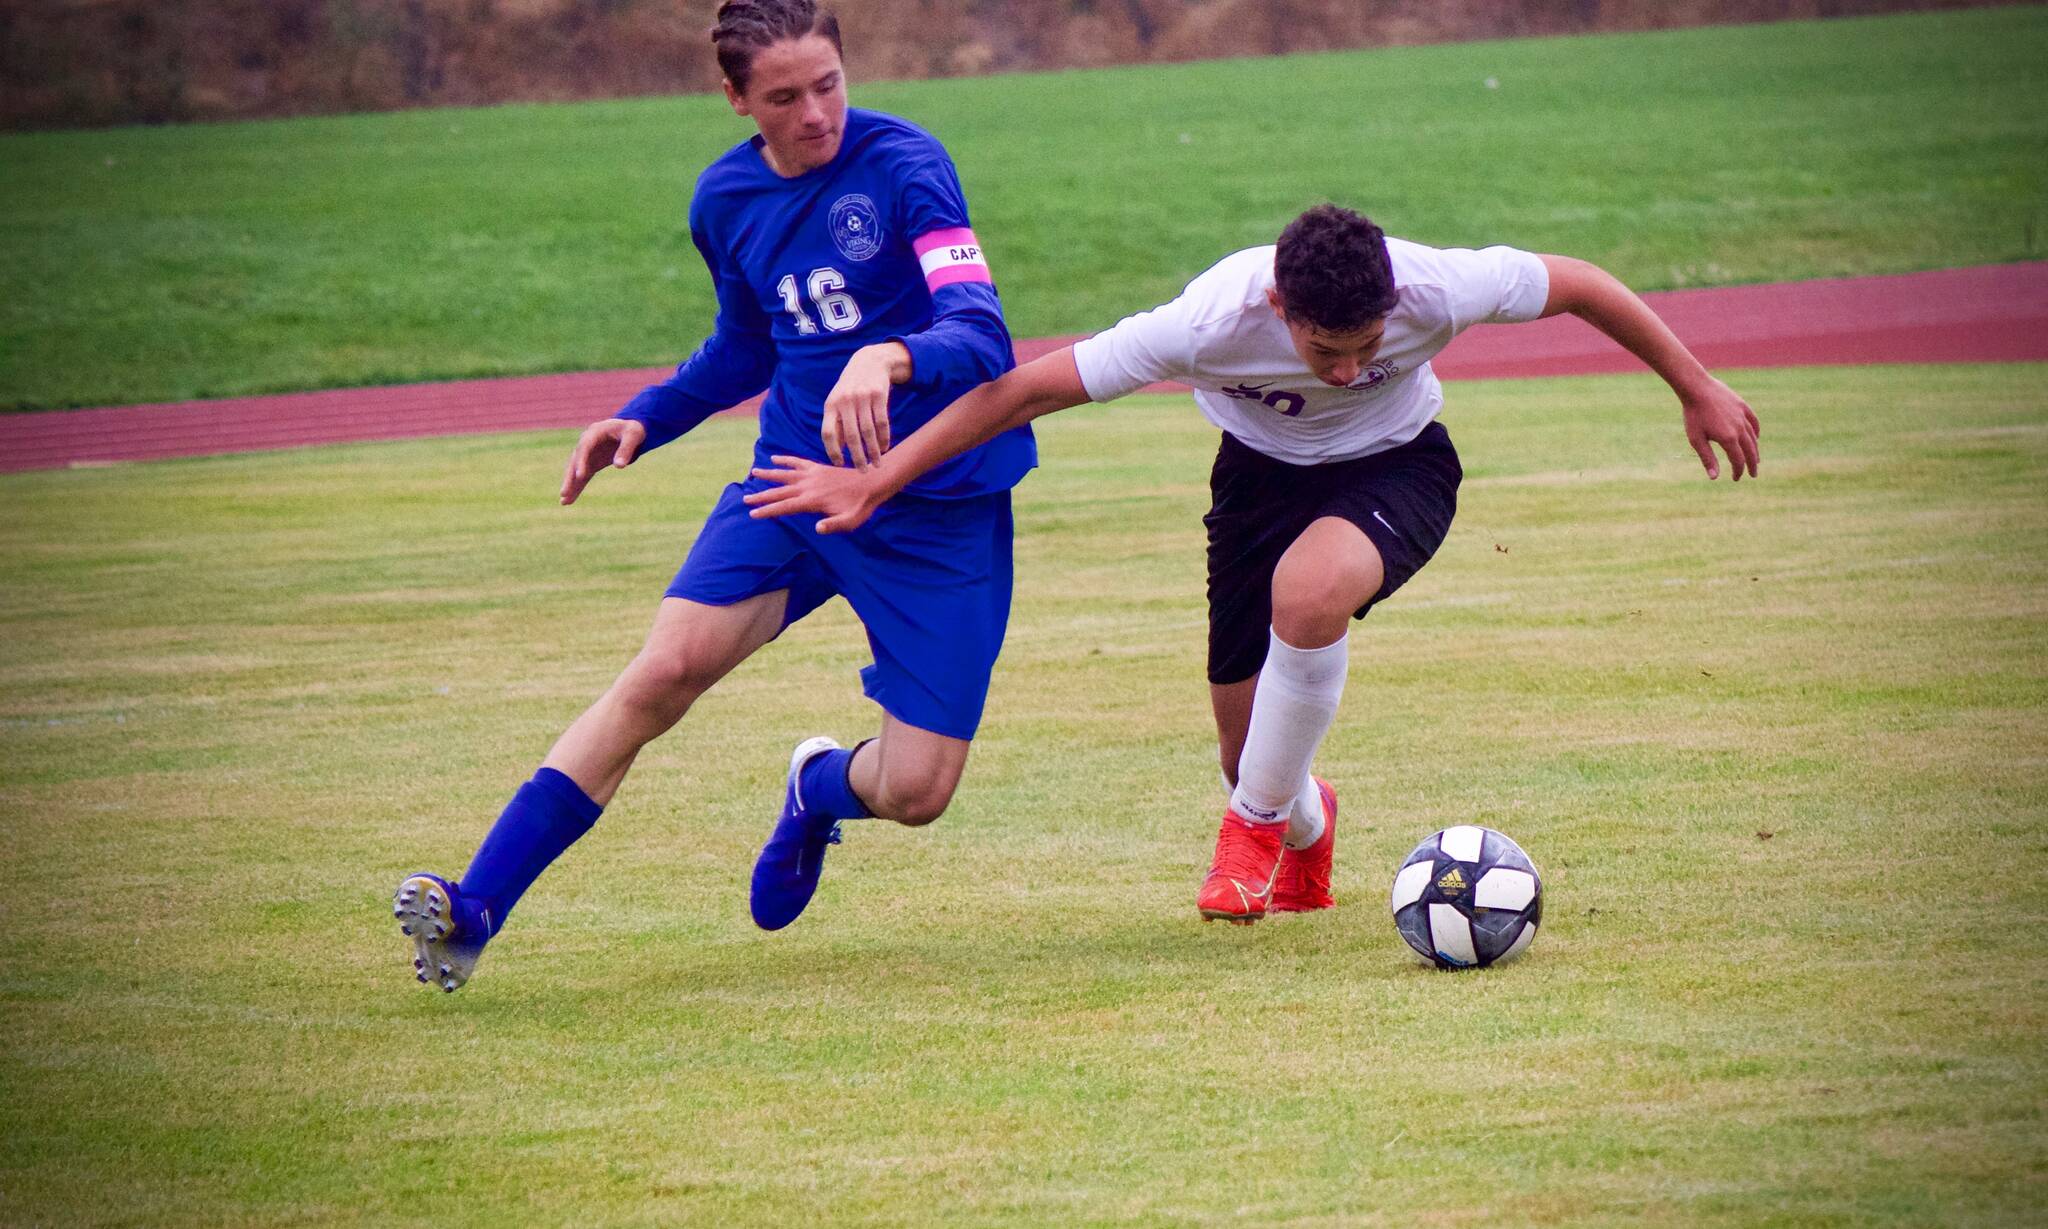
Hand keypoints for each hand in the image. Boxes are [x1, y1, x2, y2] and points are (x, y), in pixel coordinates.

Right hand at [560, 418, 646, 504]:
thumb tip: (619, 466)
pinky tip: (570, 500)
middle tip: (564, 492)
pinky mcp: (591, 463)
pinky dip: (577, 487)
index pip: (585, 447)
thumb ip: (626, 449)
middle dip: (570, 477)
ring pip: (576, 470)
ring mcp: (587, 454)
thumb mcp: (633, 435)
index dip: (582, 461)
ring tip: (564, 502)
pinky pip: (582, 476)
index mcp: (595, 432)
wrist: (629, 429)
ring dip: (571, 485)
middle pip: (575, 460)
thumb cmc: (632, 430)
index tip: (581, 475)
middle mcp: (586, 443)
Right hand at [743, 454, 888, 533]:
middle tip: (745, 498)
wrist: (872, 482)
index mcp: (813, 500)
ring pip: (785, 474)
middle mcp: (809, 486)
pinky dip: (786, 460)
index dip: (768, 510)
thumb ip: (833, 525)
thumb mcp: (850, 521)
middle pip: (780, 491)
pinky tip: (774, 458)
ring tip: (753, 472)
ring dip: (769, 474)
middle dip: (762, 496)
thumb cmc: (861, 506)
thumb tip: (817, 529)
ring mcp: (813, 474)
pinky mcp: (818, 467)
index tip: (753, 514)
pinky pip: (798, 462)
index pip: (785, 506)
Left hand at [821, 344, 904, 468]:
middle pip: (851, 436)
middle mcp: (845, 401)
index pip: (828, 433)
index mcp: (831, 405)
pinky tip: (884, 448)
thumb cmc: (850, 388)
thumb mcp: (838, 402)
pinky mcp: (879, 395)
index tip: (840, 464)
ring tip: (877, 464)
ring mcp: (862, 397)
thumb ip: (836, 425)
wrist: (869, 362)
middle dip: (858, 457)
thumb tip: (837, 452)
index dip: (833, 451)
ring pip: (869, 432)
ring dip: (873, 451)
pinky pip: (882, 422)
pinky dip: (884, 438)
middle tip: (863, 472)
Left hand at [1680, 377, 1760, 480]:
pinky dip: (1756, 431)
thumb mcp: (1697, 439)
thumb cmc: (1693, 415)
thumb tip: (1714, 478)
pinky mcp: (1742, 406)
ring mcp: (1743, 416)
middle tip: (1753, 474)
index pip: (1738, 460)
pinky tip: (1756, 437)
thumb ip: (1707, 458)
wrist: (1697, 388)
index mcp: (1729, 438)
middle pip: (1750, 450)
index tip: (1736, 478)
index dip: (1738, 471)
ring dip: (1755, 449)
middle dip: (1752, 464)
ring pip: (1753, 437)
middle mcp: (1740, 428)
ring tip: (1755, 459)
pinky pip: (1753, 421)